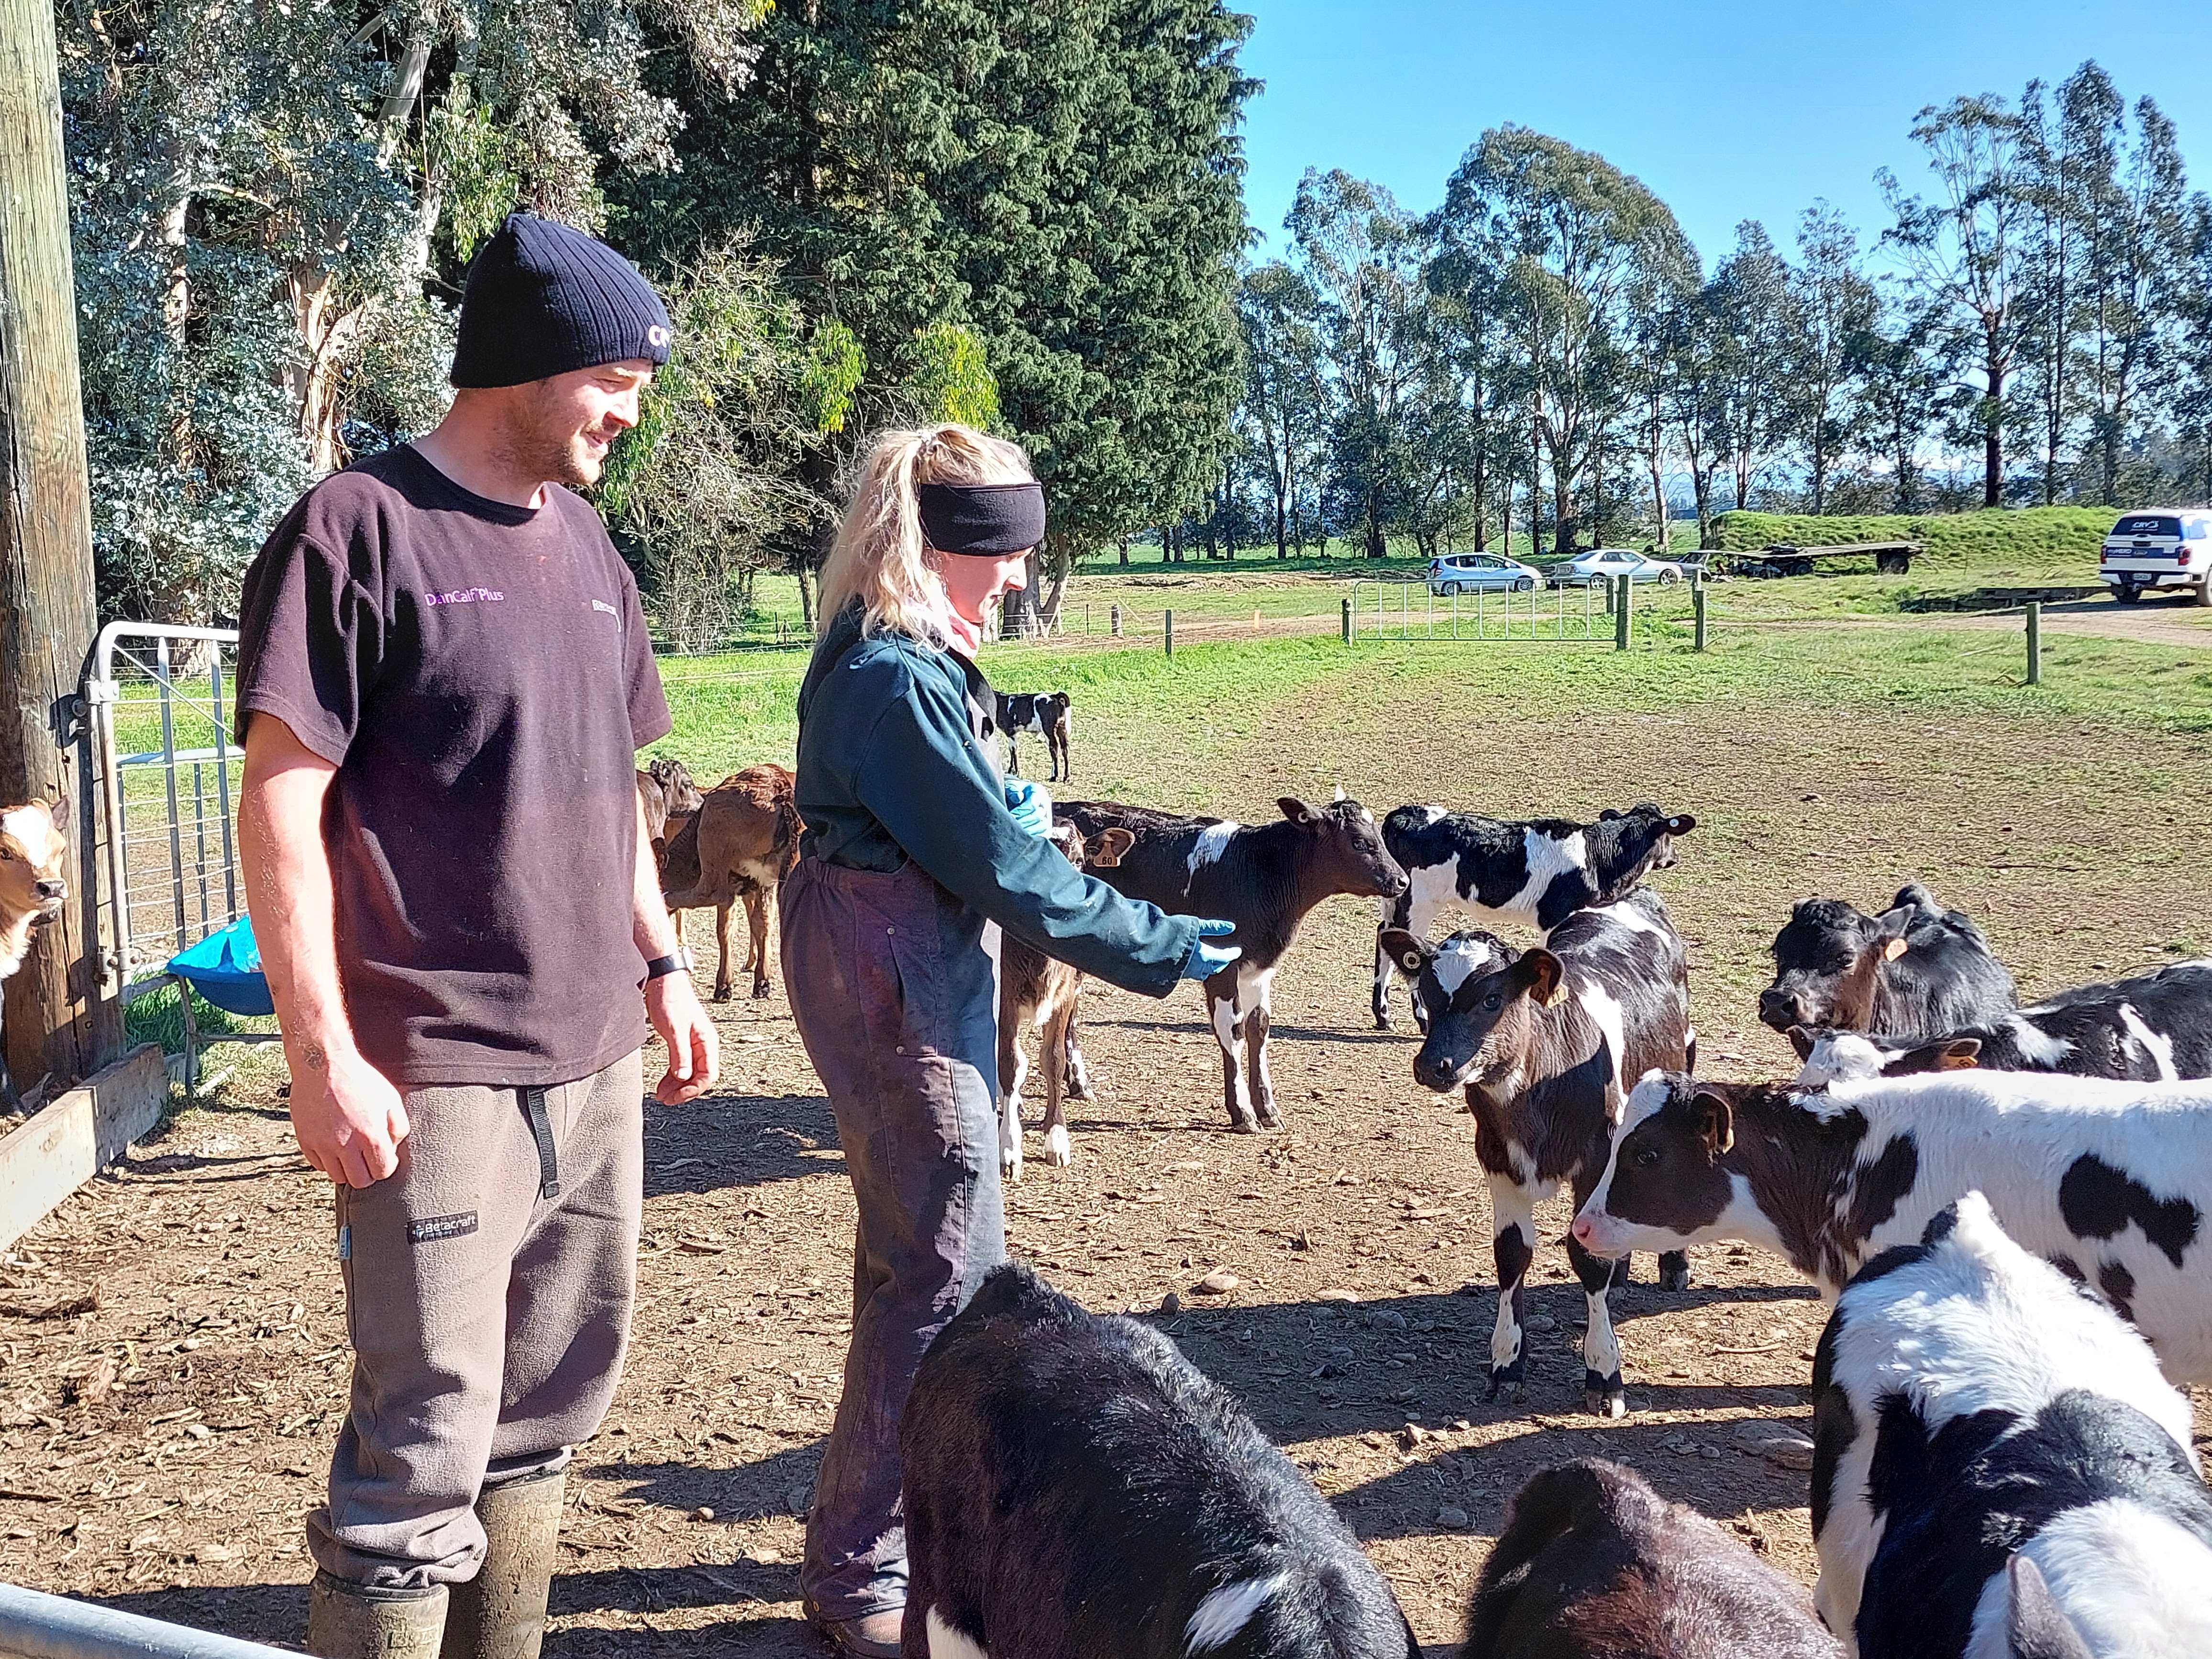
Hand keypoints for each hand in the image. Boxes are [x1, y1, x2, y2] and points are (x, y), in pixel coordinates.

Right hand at [287, 1040, 410, 1187]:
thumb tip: (392, 1149)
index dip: (386, 1166)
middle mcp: (345, 1144)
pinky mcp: (305, 1141)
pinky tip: (334, 1144)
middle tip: (367, 1158)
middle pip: (359, 1181)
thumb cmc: (360, 1080)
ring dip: (347, 1168)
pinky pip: (318, 1165)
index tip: (384, 1156)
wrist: (324, 1064)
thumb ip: (399, 1128)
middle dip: (367, 1173)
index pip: (382, 1172)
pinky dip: (328, 1160)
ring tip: (351, 1151)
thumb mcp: (390, 1099)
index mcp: (370, 1135)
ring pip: (337, 1176)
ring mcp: (322, 1144)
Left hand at [647, 970, 719, 1105]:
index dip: (693, 1089)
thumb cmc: (671, 1000)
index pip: (708, 1075)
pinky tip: (662, 1085)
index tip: (677, 1096)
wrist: (663, 981)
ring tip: (661, 1096)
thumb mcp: (674, 1029)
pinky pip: (680, 1066)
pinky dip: (672, 1077)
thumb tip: (683, 1078)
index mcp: (707, 1042)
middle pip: (699, 1077)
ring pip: (688, 1073)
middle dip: (683, 1091)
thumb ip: (680, 1055)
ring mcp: (693, 1045)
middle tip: (666, 1100)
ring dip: (676, 1087)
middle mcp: (703, 1045)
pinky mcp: (681, 1043)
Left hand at [1005, 778, 1051, 837]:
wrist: (1015, 801)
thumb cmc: (1011, 793)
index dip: (1020, 811)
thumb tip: (1018, 798)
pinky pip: (1044, 836)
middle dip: (1023, 822)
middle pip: (1038, 816)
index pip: (1032, 804)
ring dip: (1028, 831)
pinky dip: (1034, 838)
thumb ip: (1013, 790)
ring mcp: (1047, 817)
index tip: (1009, 816)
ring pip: (1043, 827)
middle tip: (1010, 826)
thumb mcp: (1010, 787)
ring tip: (1015, 833)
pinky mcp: (1047, 829)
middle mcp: (1045, 804)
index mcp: (1038, 791)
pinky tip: (1022, 839)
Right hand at [1180, 919, 1241, 982]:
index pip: (1223, 957)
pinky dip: (1198, 968)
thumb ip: (1213, 927)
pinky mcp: (1176, 974)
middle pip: (1214, 967)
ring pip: (1203, 972)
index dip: (1231, 954)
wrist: (1151, 949)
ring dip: (1209, 967)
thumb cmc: (1175, 934)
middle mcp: (1197, 967)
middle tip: (1226, 956)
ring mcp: (1186, 973)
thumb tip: (1231, 926)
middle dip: (1221, 962)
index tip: (1237, 951)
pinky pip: (1192, 973)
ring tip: (1211, 960)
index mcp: (1204, 956)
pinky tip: (1194, 963)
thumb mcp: (1195, 926)